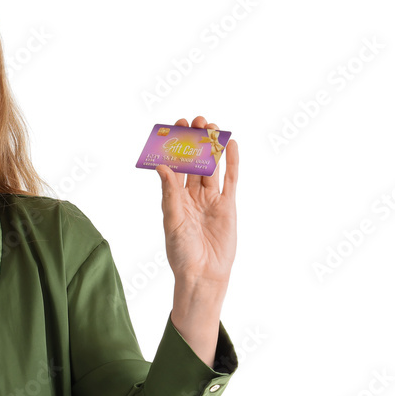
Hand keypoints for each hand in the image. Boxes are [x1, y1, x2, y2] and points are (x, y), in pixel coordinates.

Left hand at [155, 115, 237, 286]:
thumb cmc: (181, 252)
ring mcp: (211, 200)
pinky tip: (231, 145)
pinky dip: (232, 162)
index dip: (174, 148)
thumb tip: (162, 167)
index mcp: (174, 199)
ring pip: (212, 168)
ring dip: (212, 147)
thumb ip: (170, 193)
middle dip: (193, 142)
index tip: (174, 128)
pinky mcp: (228, 206)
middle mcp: (192, 196)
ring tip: (211, 126)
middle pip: (194, 163)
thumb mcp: (172, 220)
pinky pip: (231, 180)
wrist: (203, 273)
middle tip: (194, 121)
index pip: (174, 167)